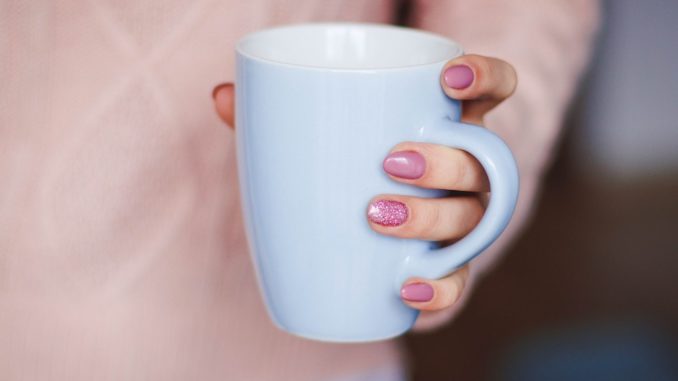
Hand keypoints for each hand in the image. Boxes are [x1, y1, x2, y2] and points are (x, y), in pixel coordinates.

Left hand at [212, 54, 516, 322]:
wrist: (361, 240)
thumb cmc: (345, 171)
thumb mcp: (317, 138)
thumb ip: (277, 116)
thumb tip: (222, 96)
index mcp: (444, 125)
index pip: (493, 91)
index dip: (485, 79)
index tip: (447, 78)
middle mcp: (466, 172)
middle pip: (482, 161)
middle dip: (444, 159)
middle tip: (390, 161)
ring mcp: (463, 222)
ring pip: (473, 218)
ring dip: (431, 217)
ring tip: (376, 215)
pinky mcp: (450, 270)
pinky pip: (460, 281)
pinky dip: (440, 286)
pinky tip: (406, 285)